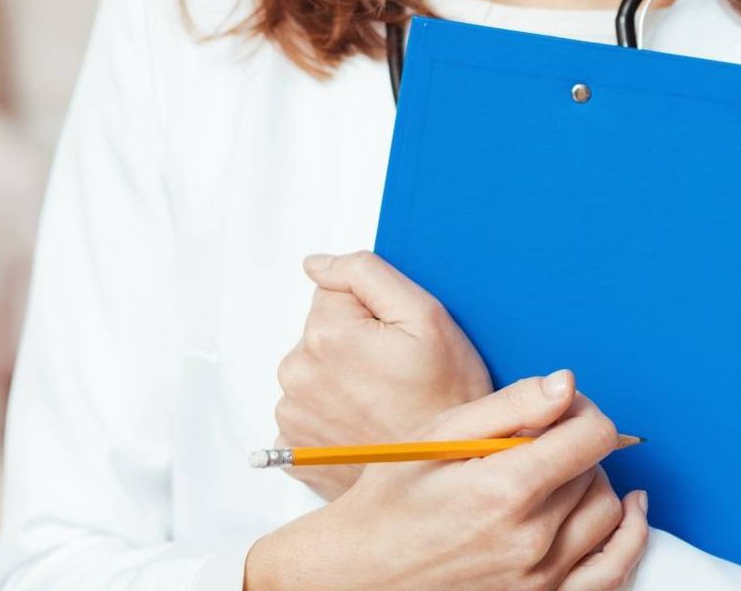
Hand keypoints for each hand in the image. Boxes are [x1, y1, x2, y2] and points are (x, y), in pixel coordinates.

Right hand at [246, 370, 650, 590]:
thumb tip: (565, 384)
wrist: (368, 568)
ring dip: (592, 483)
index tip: (563, 406)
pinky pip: (615, 568)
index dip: (583, 410)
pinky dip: (629, 536)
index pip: (591, 436)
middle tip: (544, 435)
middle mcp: (532, 539)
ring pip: (609, 512)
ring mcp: (543, 577)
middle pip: (597, 470)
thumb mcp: (439, 436)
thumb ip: (509, 406)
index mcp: (505, 489)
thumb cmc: (393, 497)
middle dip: (577, 443)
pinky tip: (628, 511)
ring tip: (554, 472)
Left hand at [273, 249, 492, 501]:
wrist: (448, 475)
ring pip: (315, 372)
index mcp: (325, 334)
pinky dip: (332, 416)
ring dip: (342, 381)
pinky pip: (308, 412)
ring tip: (383, 403)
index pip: (334, 293)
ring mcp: (293, 414)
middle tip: (395, 376)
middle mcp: (298, 373)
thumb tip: (317, 264)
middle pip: (321, 333)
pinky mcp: (294, 448)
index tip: (395, 342)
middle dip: (353, 345)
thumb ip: (366, 273)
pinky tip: (364, 425)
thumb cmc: (446, 400)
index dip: (371, 313)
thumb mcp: (426, 317)